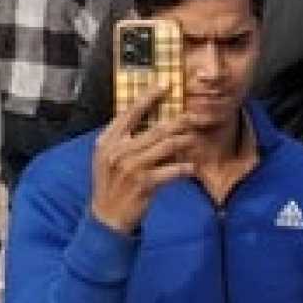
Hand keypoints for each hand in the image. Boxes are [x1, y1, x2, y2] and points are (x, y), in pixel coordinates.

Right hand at [88, 85, 196, 235]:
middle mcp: (119, 151)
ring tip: (196, 138)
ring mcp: (132, 167)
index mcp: (108, 141)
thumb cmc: (110, 183)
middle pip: (156, 128)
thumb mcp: (106, 157)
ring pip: (167, 146)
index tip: (165, 85)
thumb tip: (144, 116)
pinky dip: (184, 168)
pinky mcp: (145, 184)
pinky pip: (171, 170)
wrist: (106, 217)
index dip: (148, 97)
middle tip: (195, 114)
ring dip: (185, 141)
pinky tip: (192, 167)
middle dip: (180, 120)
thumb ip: (121, 137)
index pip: (130, 112)